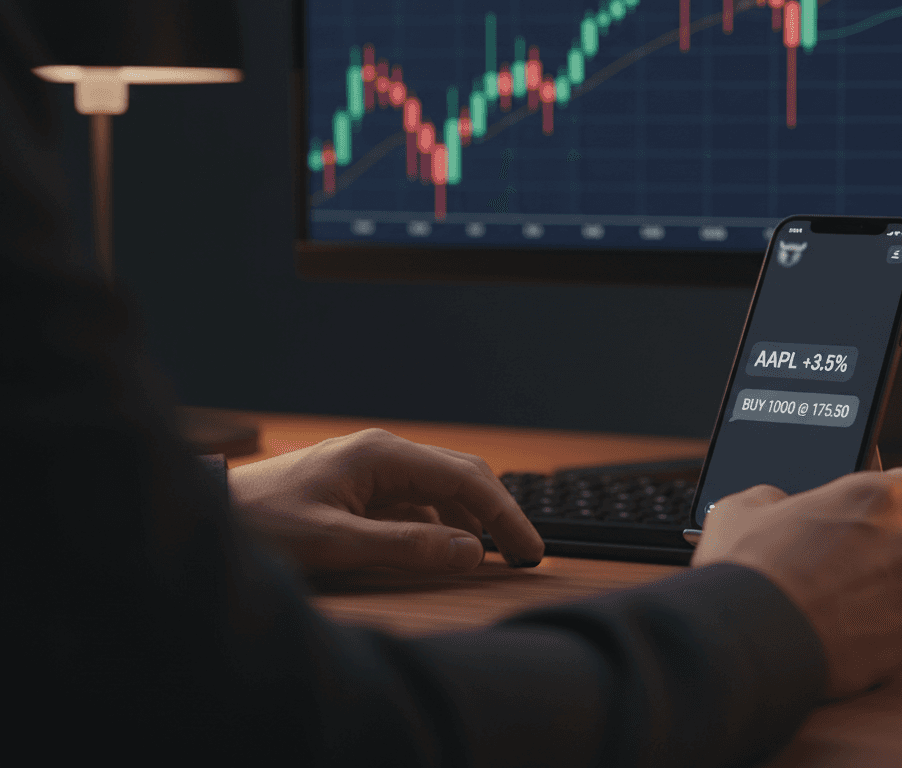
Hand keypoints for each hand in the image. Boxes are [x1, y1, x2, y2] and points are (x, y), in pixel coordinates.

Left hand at [229, 429, 543, 575]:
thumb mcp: (335, 543)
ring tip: (493, 557)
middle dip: (497, 515)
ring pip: (441, 492)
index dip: (505, 516)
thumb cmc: (262, 523)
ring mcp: (372, 471)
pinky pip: (415, 505)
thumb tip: (472, 552)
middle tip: (526, 555)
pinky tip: (444, 552)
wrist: (208, 515)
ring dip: (470, 522)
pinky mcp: (360, 491)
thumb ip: (406, 547)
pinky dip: (439, 527)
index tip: (530, 552)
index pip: (466, 479)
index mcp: (383, 455)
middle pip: (461, 478)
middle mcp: (383, 455)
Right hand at [691, 468, 901, 698]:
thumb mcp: (741, 510)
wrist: (747, 640)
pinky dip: (871, 640)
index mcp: (871, 500)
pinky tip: (831, 639)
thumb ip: (775, 499)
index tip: (882, 513)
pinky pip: (895, 638)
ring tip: (826, 612)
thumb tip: (776, 505)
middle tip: (837, 571)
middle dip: (883, 558)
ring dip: (877, 601)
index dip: (900, 499)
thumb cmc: (747, 570)